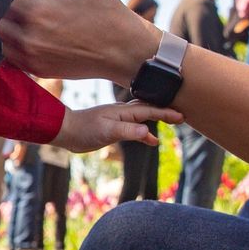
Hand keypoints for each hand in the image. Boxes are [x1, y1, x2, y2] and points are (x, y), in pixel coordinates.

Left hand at [0, 0, 159, 82]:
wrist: (124, 49)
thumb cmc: (103, 10)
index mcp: (35, 10)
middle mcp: (28, 36)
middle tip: (8, 1)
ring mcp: (31, 57)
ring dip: (1, 30)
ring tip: (15, 18)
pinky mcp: (37, 70)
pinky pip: (9, 58)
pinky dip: (10, 47)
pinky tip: (22, 36)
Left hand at [51, 103, 182, 153]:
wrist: (66, 131)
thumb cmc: (85, 130)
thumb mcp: (108, 132)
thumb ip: (128, 131)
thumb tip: (148, 132)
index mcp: (124, 111)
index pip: (150, 111)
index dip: (166, 113)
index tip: (182, 116)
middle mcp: (123, 112)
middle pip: (149, 109)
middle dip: (165, 111)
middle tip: (182, 116)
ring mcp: (119, 119)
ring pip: (143, 116)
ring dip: (157, 118)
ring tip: (173, 122)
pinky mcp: (114, 127)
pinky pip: (135, 126)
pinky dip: (145, 132)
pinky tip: (151, 140)